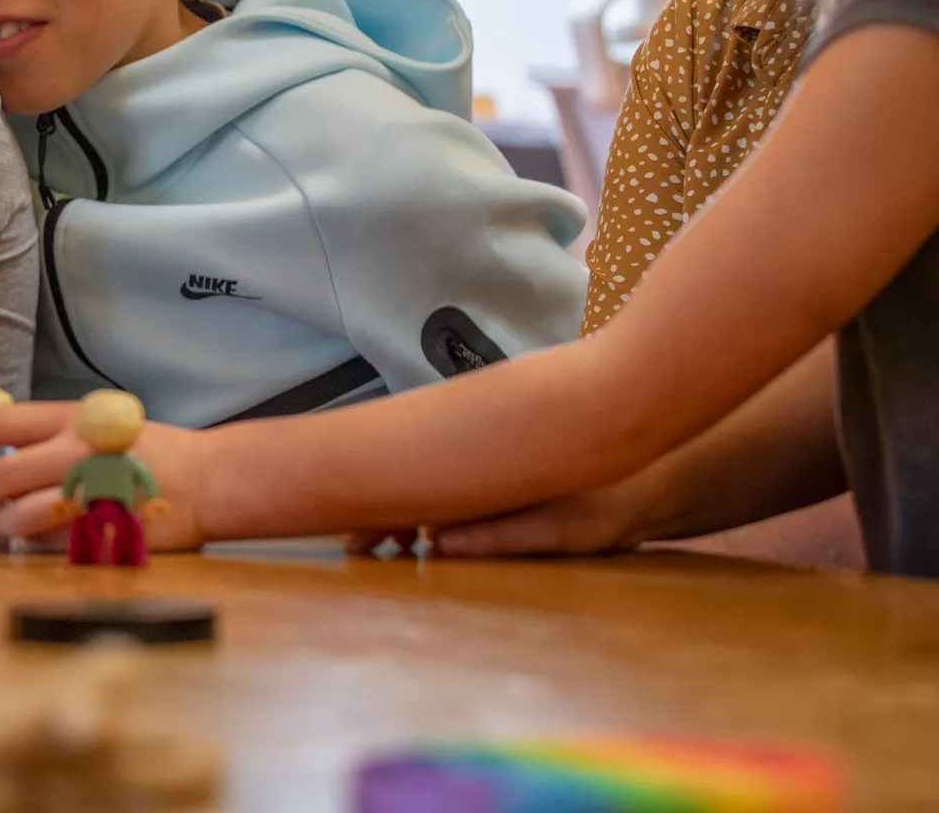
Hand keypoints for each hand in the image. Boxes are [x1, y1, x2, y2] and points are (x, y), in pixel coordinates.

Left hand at [0, 400, 205, 549]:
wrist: (207, 478)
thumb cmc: (143, 450)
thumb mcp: (90, 425)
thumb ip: (43, 435)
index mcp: (68, 419)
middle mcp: (76, 450)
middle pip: (1, 472)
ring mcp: (91, 491)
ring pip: (23, 512)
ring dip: (1, 522)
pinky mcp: (106, 528)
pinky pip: (53, 541)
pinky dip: (36, 542)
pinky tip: (37, 538)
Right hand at [360, 479, 649, 559]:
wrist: (652, 488)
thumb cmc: (611, 505)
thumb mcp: (561, 530)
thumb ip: (502, 535)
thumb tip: (440, 543)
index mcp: (486, 468)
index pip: (415, 485)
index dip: (379, 512)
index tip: (356, 538)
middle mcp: (479, 462)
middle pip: (412, 482)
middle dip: (379, 511)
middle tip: (354, 544)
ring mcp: (487, 468)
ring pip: (427, 487)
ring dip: (401, 512)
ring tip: (383, 545)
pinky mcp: (498, 478)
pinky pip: (449, 492)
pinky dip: (428, 511)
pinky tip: (423, 535)